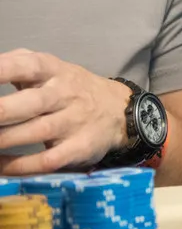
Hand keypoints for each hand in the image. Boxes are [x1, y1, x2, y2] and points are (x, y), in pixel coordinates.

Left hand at [0, 50, 132, 174]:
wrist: (122, 111)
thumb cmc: (74, 89)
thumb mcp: (53, 68)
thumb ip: (19, 62)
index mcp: (55, 71)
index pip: (29, 65)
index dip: (3, 69)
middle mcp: (66, 94)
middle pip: (32, 102)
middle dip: (2, 110)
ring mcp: (74, 122)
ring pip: (37, 131)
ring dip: (5, 140)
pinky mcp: (79, 147)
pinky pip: (47, 159)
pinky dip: (20, 166)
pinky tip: (0, 166)